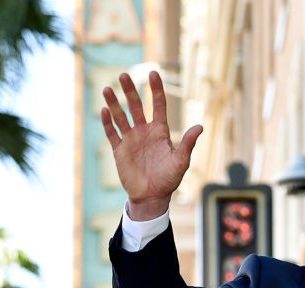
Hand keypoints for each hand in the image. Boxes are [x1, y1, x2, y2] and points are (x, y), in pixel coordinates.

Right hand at [100, 70, 203, 219]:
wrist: (152, 196)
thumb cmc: (169, 179)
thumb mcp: (181, 161)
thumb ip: (188, 144)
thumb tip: (200, 127)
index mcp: (159, 131)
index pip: (158, 105)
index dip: (156, 89)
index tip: (153, 73)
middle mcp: (144, 131)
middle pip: (136, 106)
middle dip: (130, 91)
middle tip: (124, 75)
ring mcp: (131, 139)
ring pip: (121, 117)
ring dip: (114, 103)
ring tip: (108, 89)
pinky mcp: (119, 150)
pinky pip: (112, 133)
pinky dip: (107, 122)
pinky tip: (104, 110)